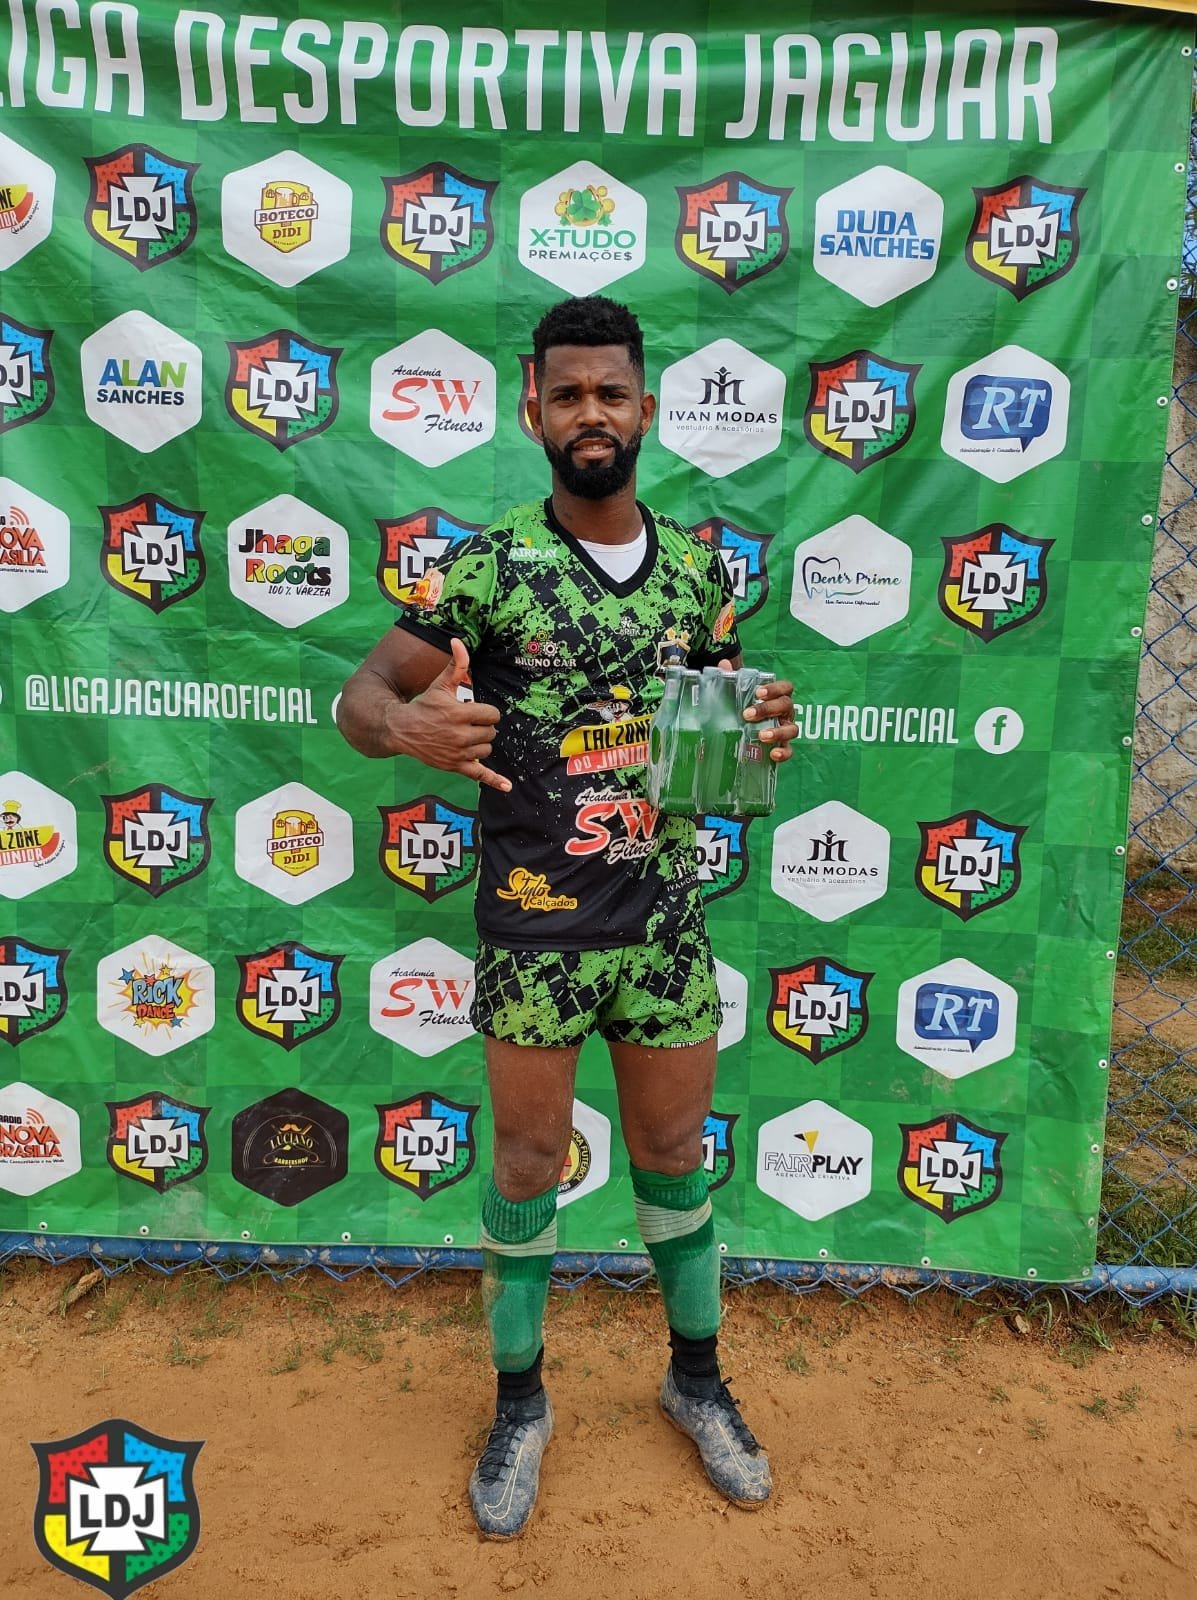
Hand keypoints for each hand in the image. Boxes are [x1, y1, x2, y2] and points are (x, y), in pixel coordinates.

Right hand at [391, 638, 510, 792]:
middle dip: (482, 727)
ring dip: (480, 743)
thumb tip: (459, 641)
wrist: (402, 730)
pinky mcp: (456, 766)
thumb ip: (455, 665)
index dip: (484, 712)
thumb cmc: (424, 705)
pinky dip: (494, 780)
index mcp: (460, 713)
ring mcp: (459, 753)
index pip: (491, 714)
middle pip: (491, 732)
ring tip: (463, 737)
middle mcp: (461, 735)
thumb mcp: (440, 685)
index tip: (471, 710)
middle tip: (465, 724)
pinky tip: (507, 787)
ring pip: (487, 749)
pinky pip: (480, 775)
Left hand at [716, 659, 797, 764]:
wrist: (744, 725)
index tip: (758, 693)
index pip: (785, 687)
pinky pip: (789, 750)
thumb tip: (723, 665)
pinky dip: (784, 753)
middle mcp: (785, 712)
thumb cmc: (744, 705)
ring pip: (792, 729)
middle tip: (748, 714)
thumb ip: (732, 677)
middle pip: (786, 706)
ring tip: (762, 735)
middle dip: (768, 709)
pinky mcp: (783, 746)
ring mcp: (786, 729)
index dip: (775, 689)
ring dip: (778, 732)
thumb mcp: (737, 691)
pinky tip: (773, 754)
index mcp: (777, 696)